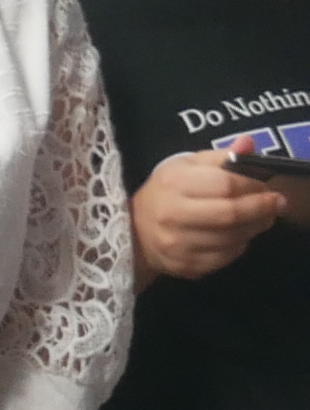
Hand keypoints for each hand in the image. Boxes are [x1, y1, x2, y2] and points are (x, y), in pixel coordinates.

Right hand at [130, 150, 282, 282]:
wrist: (133, 229)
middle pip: (231, 214)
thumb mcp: (187, 166)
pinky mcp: (184, 265)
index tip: (266, 186)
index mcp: (173, 183)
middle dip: (261, 209)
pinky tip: (237, 236)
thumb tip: (248, 143)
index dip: (253, 186)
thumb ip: (221, 156)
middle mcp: (172, 214)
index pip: (226, 184)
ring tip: (261, 219)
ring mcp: (176, 243)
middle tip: (276, 204)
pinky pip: (225, 257)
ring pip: (232, 238)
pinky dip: (239, 246)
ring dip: (254, 228)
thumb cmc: (166, 191)